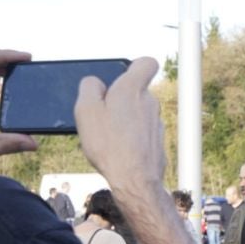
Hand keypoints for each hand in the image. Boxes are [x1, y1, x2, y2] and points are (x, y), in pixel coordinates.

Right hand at [74, 57, 164, 197]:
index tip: (122, 77)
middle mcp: (150, 102)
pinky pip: (142, 133)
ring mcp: (156, 123)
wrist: (135, 180)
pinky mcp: (158, 142)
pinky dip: (132, 138)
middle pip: (136, 92)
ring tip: (108, 138)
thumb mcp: (86, 110)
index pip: (146, 63)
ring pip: (139, 114)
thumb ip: (89, 87)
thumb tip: (96, 83)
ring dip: (125, 120)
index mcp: (133, 88)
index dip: (134, 66)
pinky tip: (119, 151)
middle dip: (120, 100)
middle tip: (102, 117)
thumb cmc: (109, 144)